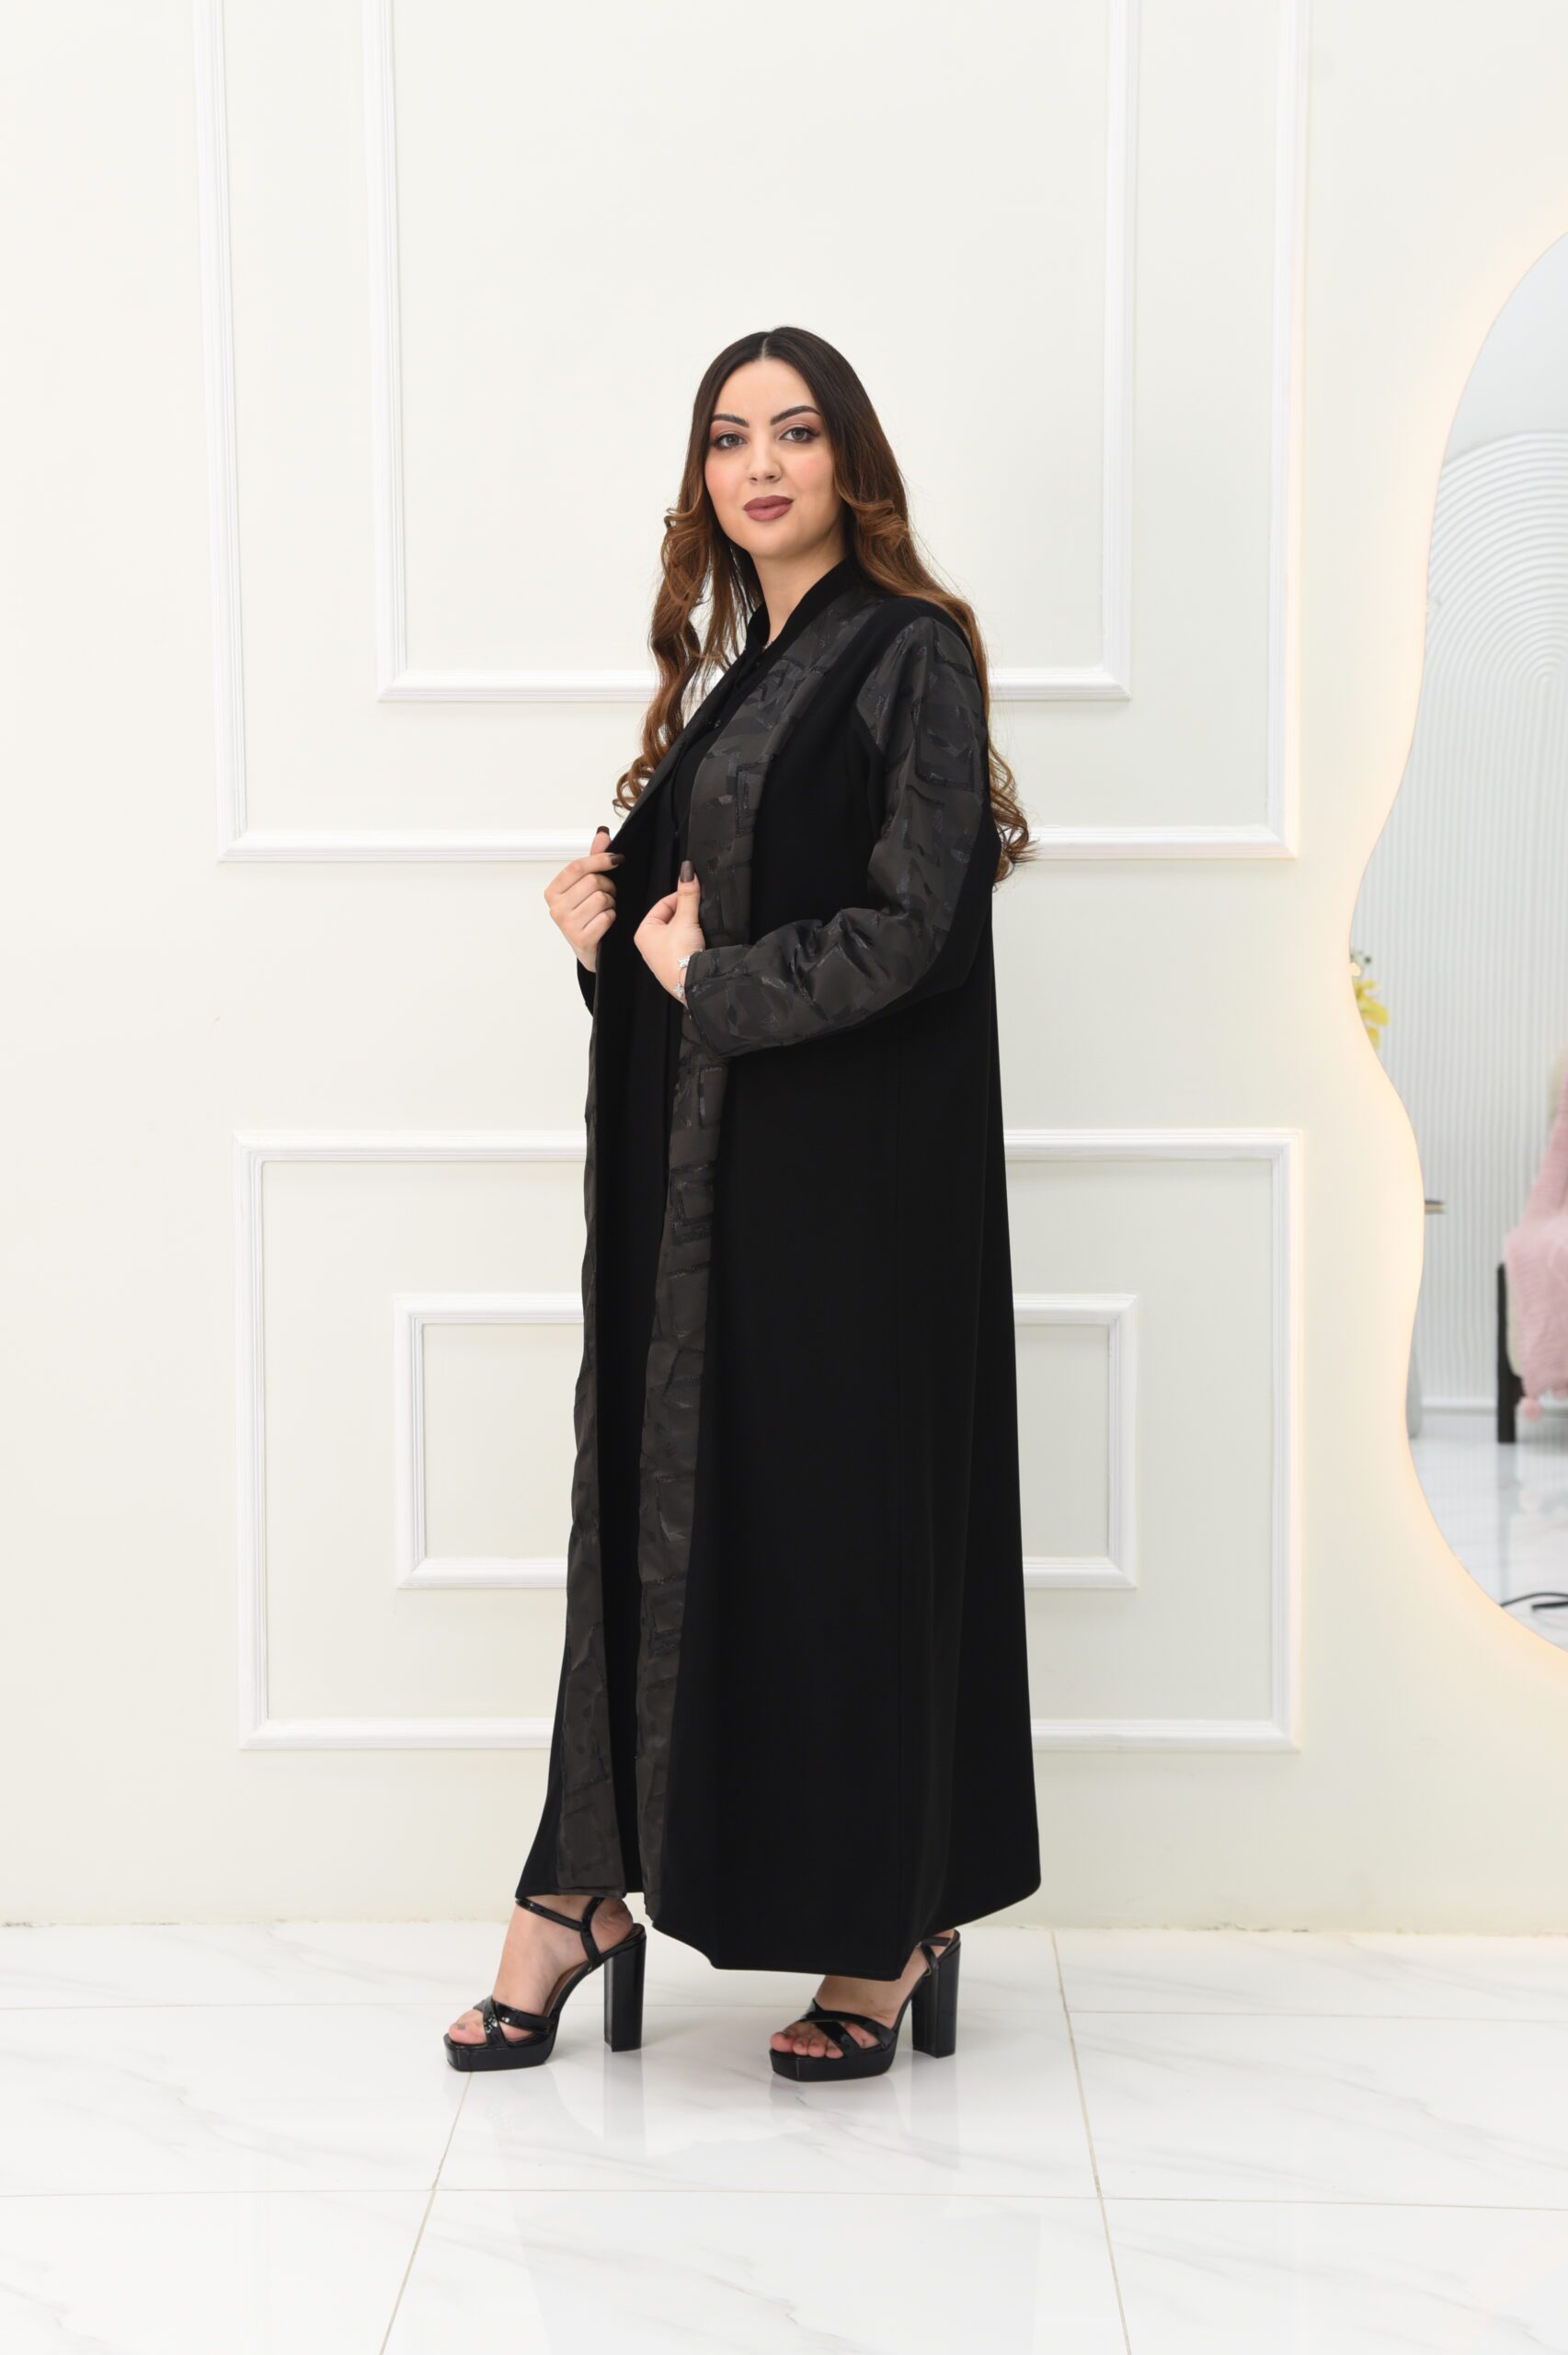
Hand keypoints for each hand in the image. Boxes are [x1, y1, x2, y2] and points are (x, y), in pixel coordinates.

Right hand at [546, 825, 621, 971]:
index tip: (616, 859)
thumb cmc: (587, 916)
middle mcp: (555, 908)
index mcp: (553, 891)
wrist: (590, 950)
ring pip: (601, 898)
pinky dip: (612, 918)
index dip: (600, 860)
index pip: (577, 866)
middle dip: (608, 886)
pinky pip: (606, 917)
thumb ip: (593, 859)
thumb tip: (602, 833)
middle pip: (593, 881)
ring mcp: (566, 925)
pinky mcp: (580, 939)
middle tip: (608, 894)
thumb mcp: (586, 886)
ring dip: (611, 903)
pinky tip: (606, 923)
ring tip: (605, 910)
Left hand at [635, 857, 705, 999]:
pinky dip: (691, 940)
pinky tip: (699, 941)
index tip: (693, 894)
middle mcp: (649, 945)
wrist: (693, 984)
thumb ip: (688, 894)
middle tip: (698, 912)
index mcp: (643, 932)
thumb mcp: (686, 919)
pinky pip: (683, 945)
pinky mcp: (675, 966)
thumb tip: (687, 870)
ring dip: (690, 926)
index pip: (662, 905)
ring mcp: (662, 957)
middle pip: (671, 918)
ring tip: (699, 927)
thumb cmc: (680, 956)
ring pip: (678, 931)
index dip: (680, 897)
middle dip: (686, 913)